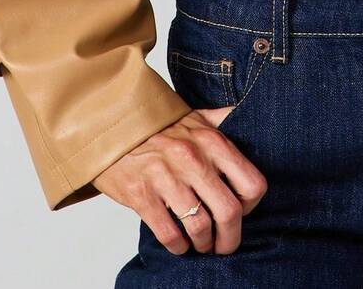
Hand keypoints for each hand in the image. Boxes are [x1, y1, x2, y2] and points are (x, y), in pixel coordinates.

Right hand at [93, 104, 268, 255]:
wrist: (111, 125)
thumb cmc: (158, 125)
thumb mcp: (196, 116)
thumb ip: (223, 121)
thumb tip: (248, 116)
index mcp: (211, 141)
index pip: (251, 183)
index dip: (251, 205)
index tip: (243, 211)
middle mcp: (192, 158)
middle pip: (229, 212)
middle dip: (230, 237)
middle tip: (225, 245)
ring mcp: (166, 177)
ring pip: (200, 227)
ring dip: (204, 244)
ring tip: (202, 244)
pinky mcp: (141, 195)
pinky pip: (169, 234)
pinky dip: (177, 246)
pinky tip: (179, 243)